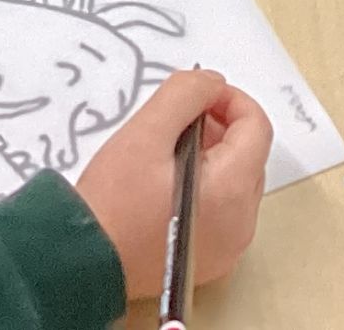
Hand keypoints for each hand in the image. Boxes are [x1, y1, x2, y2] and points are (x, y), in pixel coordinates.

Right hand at [75, 70, 272, 302]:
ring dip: (213, 157)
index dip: (231, 99)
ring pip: (237, 183)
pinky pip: (224, 211)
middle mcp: (241, 224)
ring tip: (168, 152)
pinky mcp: (211, 260)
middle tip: (178, 121)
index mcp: (231, 190)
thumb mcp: (145, 132)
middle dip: (221, 127)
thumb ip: (184, 95)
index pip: (257, 127)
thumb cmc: (113, 201)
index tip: (198, 94)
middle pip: (250, 155)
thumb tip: (212, 82)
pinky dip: (207, 187)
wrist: (86, 261)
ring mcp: (229, 247)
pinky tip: (168, 183)